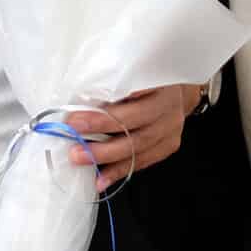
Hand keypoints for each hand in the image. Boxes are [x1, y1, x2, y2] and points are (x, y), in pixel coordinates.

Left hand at [62, 84, 202, 190]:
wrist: (177, 89)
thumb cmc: (148, 77)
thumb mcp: (134, 71)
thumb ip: (112, 85)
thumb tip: (76, 102)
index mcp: (158, 82)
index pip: (128, 97)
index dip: (102, 110)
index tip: (75, 118)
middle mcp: (168, 106)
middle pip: (133, 124)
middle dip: (100, 134)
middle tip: (74, 142)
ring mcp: (171, 128)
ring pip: (138, 147)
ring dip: (106, 157)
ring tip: (82, 160)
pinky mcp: (168, 145)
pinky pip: (142, 161)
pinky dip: (119, 171)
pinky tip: (101, 179)